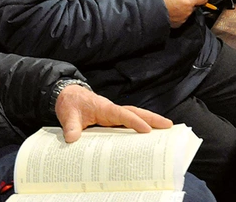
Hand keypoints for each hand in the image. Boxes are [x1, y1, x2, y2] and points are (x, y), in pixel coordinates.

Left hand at [56, 84, 172, 142]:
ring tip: (166, 129)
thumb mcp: (68, 115)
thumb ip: (71, 127)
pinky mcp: (112, 119)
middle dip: (152, 118)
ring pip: (135, 115)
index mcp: (104, 108)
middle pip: (136, 112)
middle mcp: (112, 110)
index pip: (122, 115)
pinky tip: (148, 135)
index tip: (146, 130)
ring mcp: (113, 114)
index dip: (135, 122)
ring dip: (150, 121)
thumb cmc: (70, 103)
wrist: (67, 96)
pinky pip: (129, 122)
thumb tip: (72, 139)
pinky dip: (140, 125)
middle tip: (169, 125)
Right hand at [159, 0, 207, 27]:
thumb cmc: (158, 0)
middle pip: (194, 5)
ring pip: (187, 11)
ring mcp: (183, 19)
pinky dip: (178, 14)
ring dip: (182, 8)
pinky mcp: (178, 24)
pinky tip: (169, 11)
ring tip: (171, 4)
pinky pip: (181, 17)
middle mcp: (188, 11)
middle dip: (188, 1)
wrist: (149, 14)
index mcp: (187, 1)